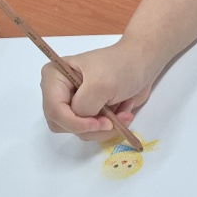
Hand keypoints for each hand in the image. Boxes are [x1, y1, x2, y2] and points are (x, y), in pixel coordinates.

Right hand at [40, 40, 156, 140]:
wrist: (142, 64)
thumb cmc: (122, 66)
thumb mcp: (100, 84)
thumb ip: (84, 106)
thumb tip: (83, 123)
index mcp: (54, 77)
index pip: (54, 110)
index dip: (75, 123)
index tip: (101, 123)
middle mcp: (59, 92)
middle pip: (63, 125)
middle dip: (91, 127)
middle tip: (112, 120)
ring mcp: (73, 104)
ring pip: (79, 132)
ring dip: (105, 127)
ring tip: (123, 112)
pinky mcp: (88, 113)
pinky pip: (92, 131)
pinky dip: (110, 127)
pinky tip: (123, 112)